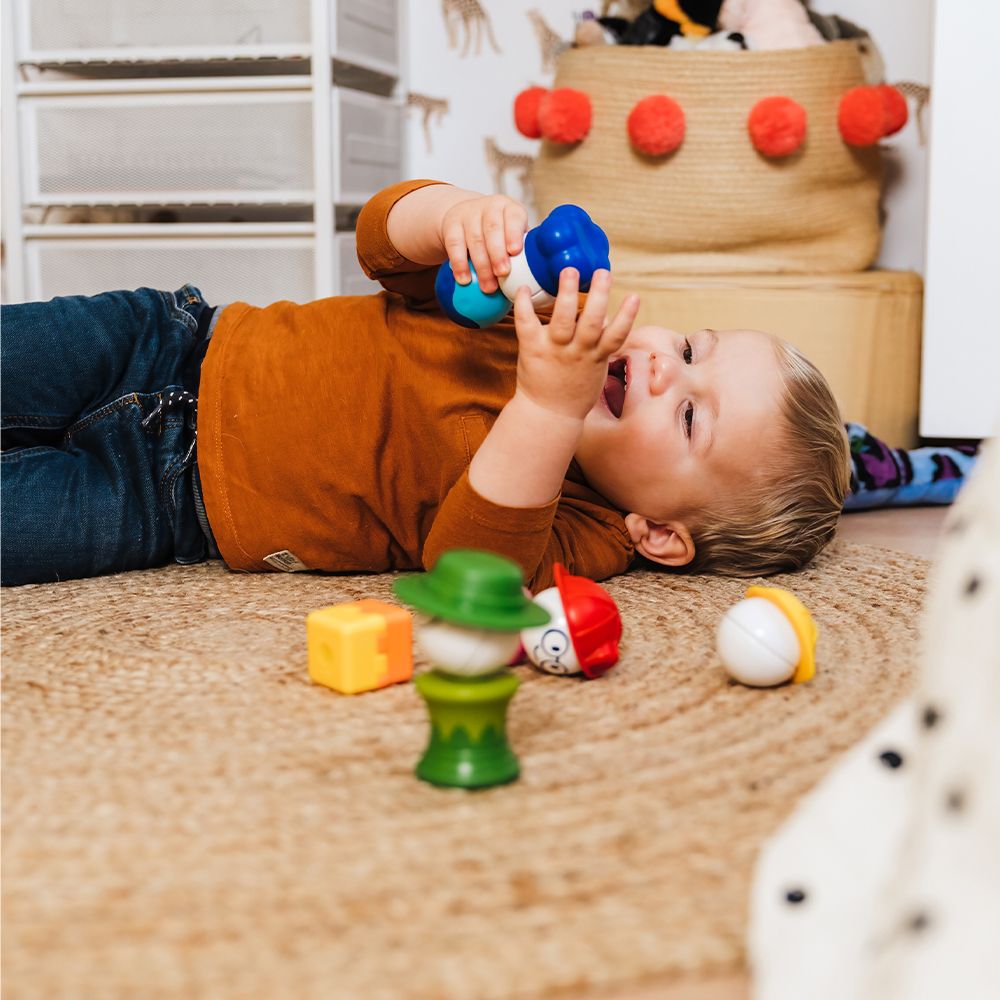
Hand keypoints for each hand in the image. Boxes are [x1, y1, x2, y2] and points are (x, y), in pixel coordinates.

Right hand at [439, 194, 528, 293]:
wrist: (464, 215)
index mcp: (510, 208)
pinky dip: (459, 264)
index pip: (514, 216)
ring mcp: (469, 214)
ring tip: (488, 287)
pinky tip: (465, 280)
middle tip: (503, 273)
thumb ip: (522, 250)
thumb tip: (536, 280)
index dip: (514, 233)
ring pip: (475, 239)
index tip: (515, 251)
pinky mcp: (451, 224)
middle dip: (498, 253)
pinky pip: (454, 245)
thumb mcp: (510, 233)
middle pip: (493, 229)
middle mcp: (490, 207)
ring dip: (482, 265)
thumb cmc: (497, 232)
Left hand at [513, 267, 639, 421]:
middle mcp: (577, 351)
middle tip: (602, 272)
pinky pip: (527, 324)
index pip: (616, 335)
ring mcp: (554, 350)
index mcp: (595, 357)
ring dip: (566, 294)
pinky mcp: (532, 349)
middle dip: (598, 295)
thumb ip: (601, 344)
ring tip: (569, 271)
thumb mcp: (595, 370)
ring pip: (563, 320)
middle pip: (590, 322)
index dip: (626, 316)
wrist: (548, 414)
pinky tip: (523, 289)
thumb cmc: (575, 391)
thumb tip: (605, 316)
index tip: (635, 296)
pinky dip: (524, 305)